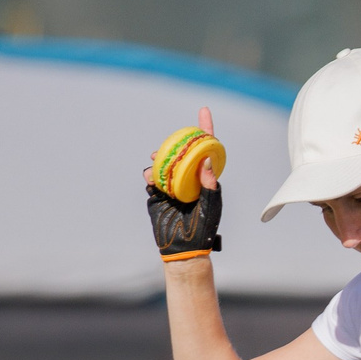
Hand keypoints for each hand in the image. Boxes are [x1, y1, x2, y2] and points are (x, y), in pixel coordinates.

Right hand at [150, 104, 222, 260]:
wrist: (183, 249)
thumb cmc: (202, 229)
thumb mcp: (210, 206)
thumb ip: (210, 185)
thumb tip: (207, 161)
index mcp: (204, 177)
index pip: (206, 148)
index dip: (205, 128)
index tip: (203, 110)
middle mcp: (188, 177)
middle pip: (181, 151)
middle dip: (174, 144)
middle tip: (169, 145)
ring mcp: (172, 184)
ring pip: (163, 162)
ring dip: (160, 160)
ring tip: (157, 165)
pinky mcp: (157, 193)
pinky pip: (151, 177)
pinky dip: (150, 174)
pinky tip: (152, 179)